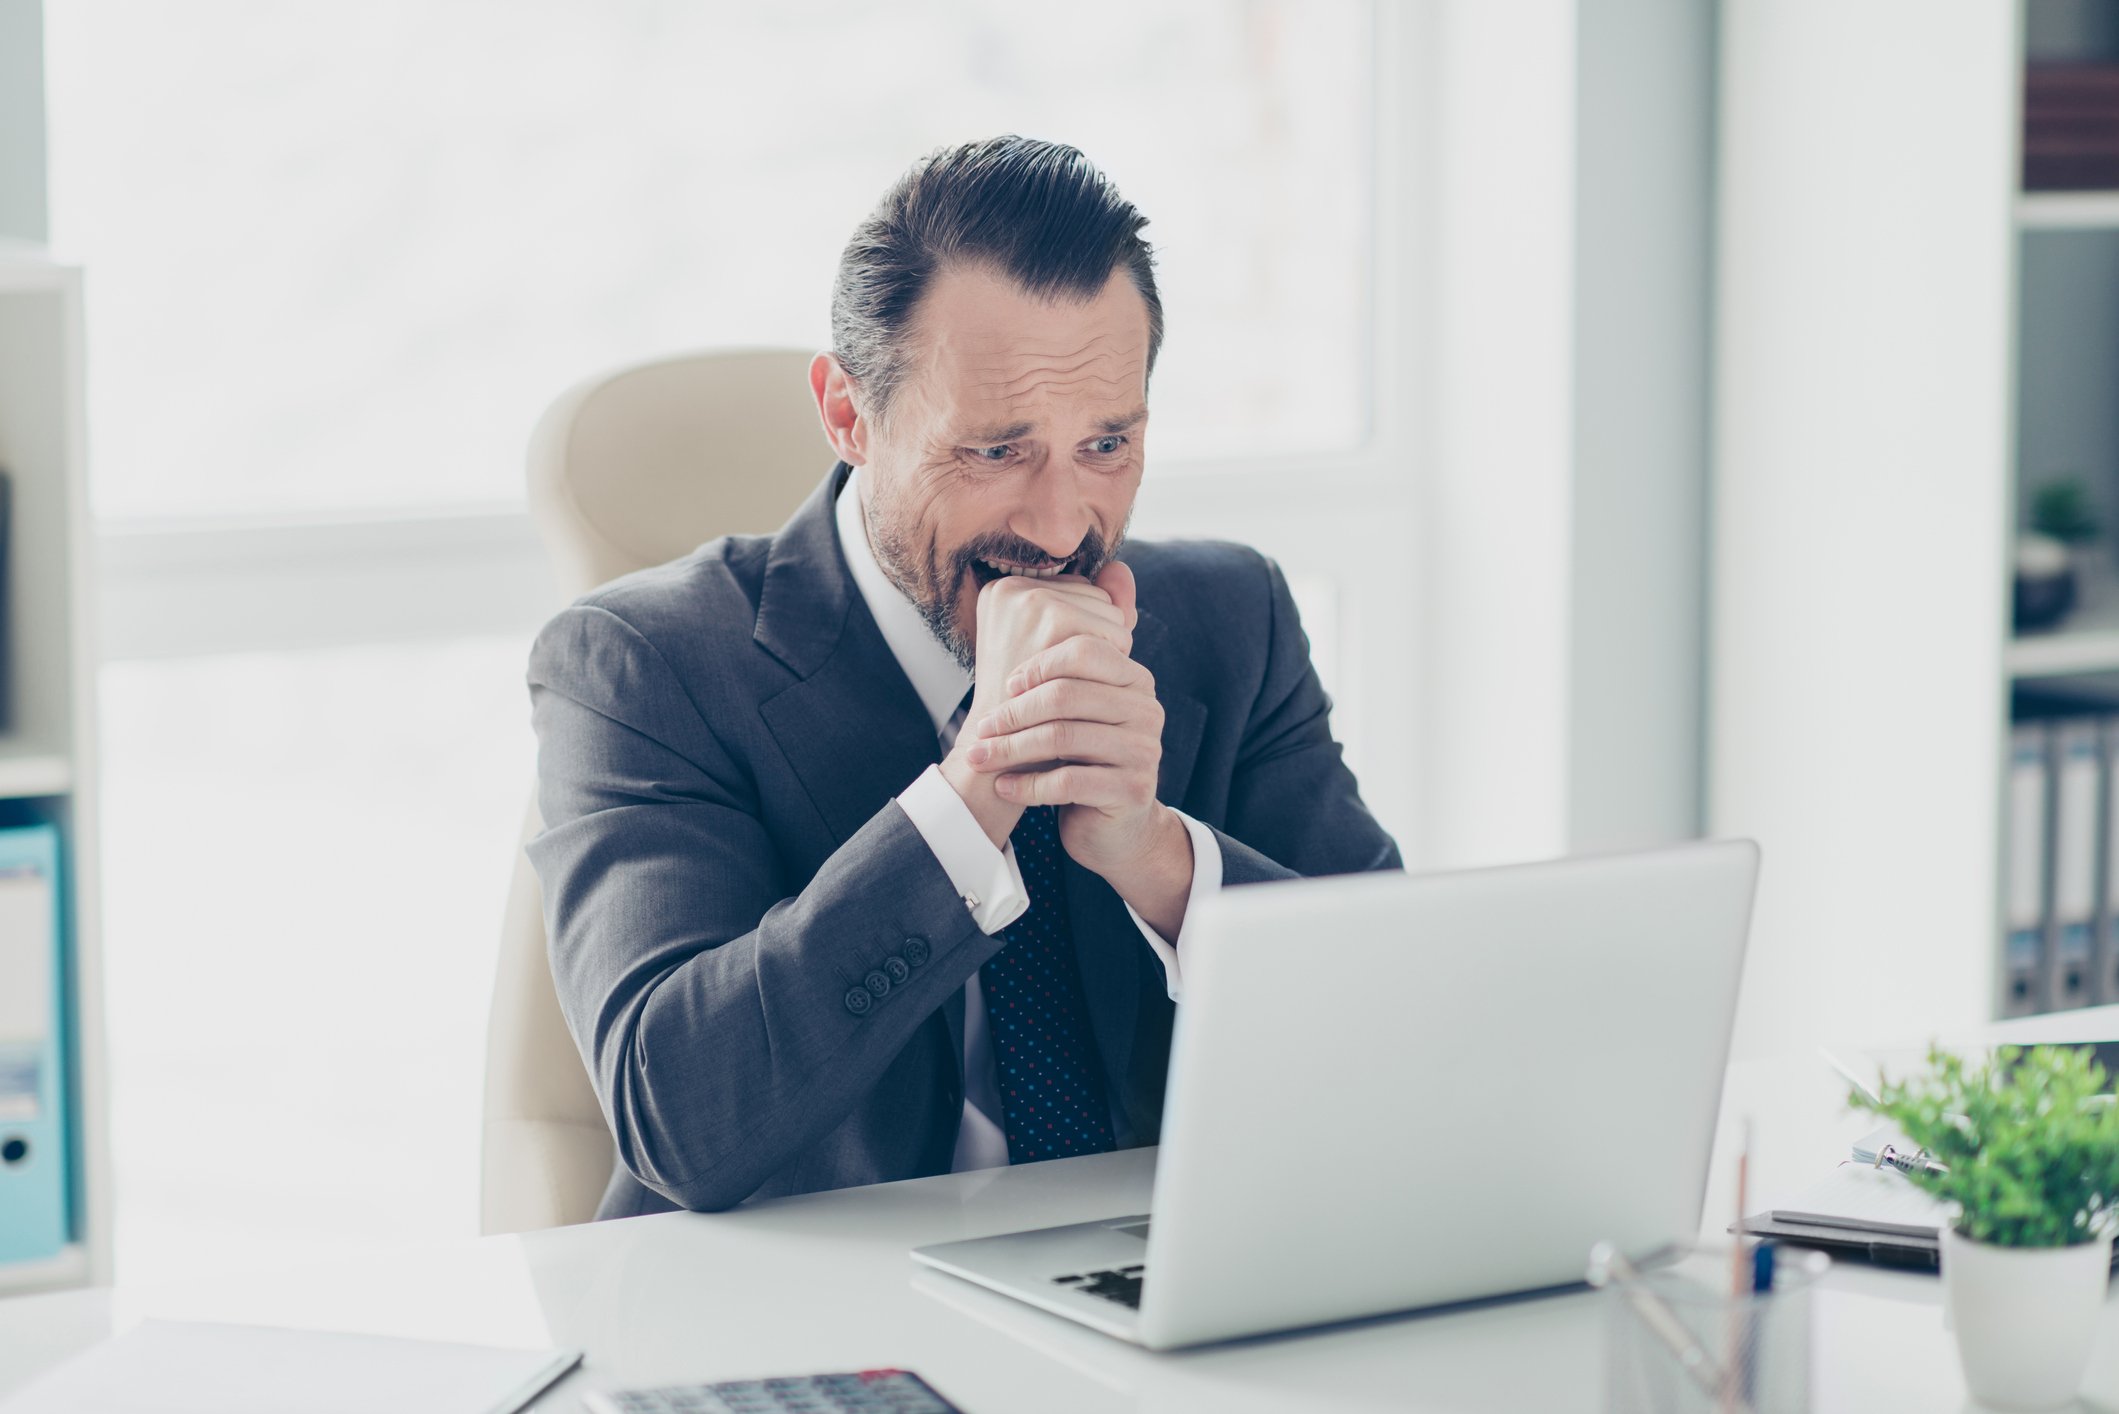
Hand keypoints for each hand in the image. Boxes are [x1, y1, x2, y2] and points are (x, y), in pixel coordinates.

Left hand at [962, 563, 1194, 936]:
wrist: (1112, 826)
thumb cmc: (1083, 756)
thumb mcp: (1077, 703)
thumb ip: (1070, 649)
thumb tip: (1082, 576)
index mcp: (1134, 679)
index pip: (1085, 650)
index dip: (1038, 663)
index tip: (1005, 684)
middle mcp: (1147, 710)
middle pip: (1068, 695)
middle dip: (1014, 711)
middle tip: (980, 727)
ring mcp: (1144, 750)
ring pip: (1063, 738)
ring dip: (1011, 749)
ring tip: (980, 757)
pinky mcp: (1133, 790)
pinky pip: (1069, 782)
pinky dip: (1028, 785)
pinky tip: (1004, 787)